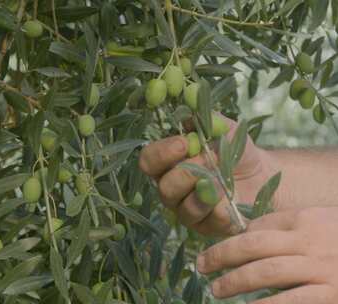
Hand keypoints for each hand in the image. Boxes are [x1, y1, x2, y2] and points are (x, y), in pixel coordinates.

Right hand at [139, 117, 277, 235]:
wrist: (264, 175)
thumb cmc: (235, 149)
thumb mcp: (224, 129)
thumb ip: (206, 119)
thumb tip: (190, 105)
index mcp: (168, 164)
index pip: (149, 161)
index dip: (162, 154)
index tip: (184, 143)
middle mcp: (172, 189)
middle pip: (164, 188)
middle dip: (187, 174)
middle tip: (210, 161)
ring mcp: (188, 211)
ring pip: (184, 209)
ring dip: (204, 193)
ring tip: (222, 180)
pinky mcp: (207, 228)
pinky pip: (207, 222)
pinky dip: (220, 208)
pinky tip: (231, 198)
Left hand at [197, 207, 337, 302]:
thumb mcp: (325, 224)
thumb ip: (292, 227)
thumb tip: (250, 232)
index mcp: (309, 220)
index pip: (260, 226)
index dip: (234, 239)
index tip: (217, 250)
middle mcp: (312, 241)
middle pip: (254, 246)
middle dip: (221, 255)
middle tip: (201, 265)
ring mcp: (323, 269)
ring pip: (266, 273)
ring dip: (235, 281)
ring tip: (215, 289)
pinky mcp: (332, 296)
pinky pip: (290, 301)